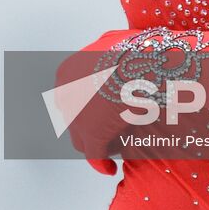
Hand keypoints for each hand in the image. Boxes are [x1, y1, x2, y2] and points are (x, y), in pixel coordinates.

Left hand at [55, 28, 138, 174]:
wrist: (143, 66)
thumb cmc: (133, 50)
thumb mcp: (111, 41)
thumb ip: (102, 49)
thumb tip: (107, 49)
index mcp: (66, 72)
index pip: (69, 96)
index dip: (86, 105)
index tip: (100, 112)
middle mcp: (65, 95)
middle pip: (73, 117)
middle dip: (89, 124)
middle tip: (108, 129)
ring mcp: (76, 118)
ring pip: (81, 139)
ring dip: (96, 143)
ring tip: (113, 146)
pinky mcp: (92, 136)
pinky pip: (94, 157)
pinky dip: (101, 164)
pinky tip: (109, 168)